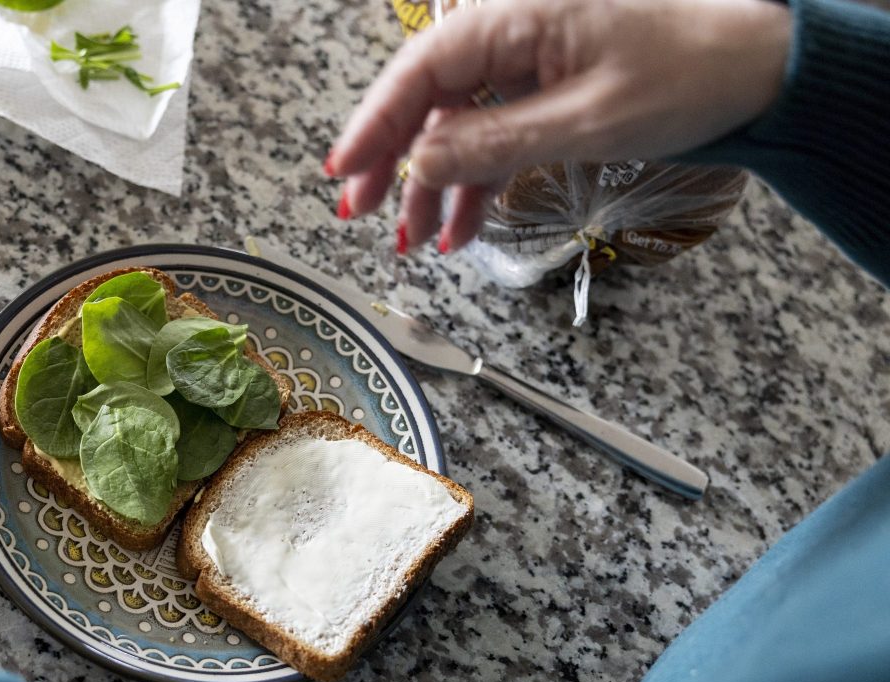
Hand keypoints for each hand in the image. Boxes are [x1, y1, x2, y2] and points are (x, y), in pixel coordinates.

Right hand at [326, 0, 790, 251]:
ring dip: (431, 184)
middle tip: (359, 213)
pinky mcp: (541, 85)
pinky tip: (459, 227)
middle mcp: (510, 30)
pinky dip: (474, 181)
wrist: (757, 67)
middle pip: (426, 97)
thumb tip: (419, 162)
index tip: (342, 170)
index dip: (373, 122)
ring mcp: (524, 58)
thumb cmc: (688, 75)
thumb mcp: (587, 120)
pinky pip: (490, 133)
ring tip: (414, 242)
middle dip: (391, 159)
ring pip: (455, 123)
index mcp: (515, 16)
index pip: (420, 71)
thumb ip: (496, 142)